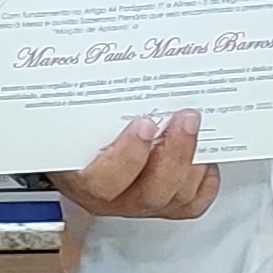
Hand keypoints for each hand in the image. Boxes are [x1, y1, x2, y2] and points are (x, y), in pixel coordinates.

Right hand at [53, 111, 220, 223]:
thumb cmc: (72, 133)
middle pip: (150, 193)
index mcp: (81, 178)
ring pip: (174, 198)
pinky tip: (202, 156)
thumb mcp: (68, 118)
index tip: (143, 123)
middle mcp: (111, 198)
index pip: (102, 182)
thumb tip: (110, 67)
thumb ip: (82, 104)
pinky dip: (204, 180)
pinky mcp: (163, 205)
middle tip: (186, 119)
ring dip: (193, 162)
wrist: (78, 151)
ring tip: (195, 128)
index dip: (127, 156)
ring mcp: (139, 203)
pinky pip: (191, 204)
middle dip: (175, 154)